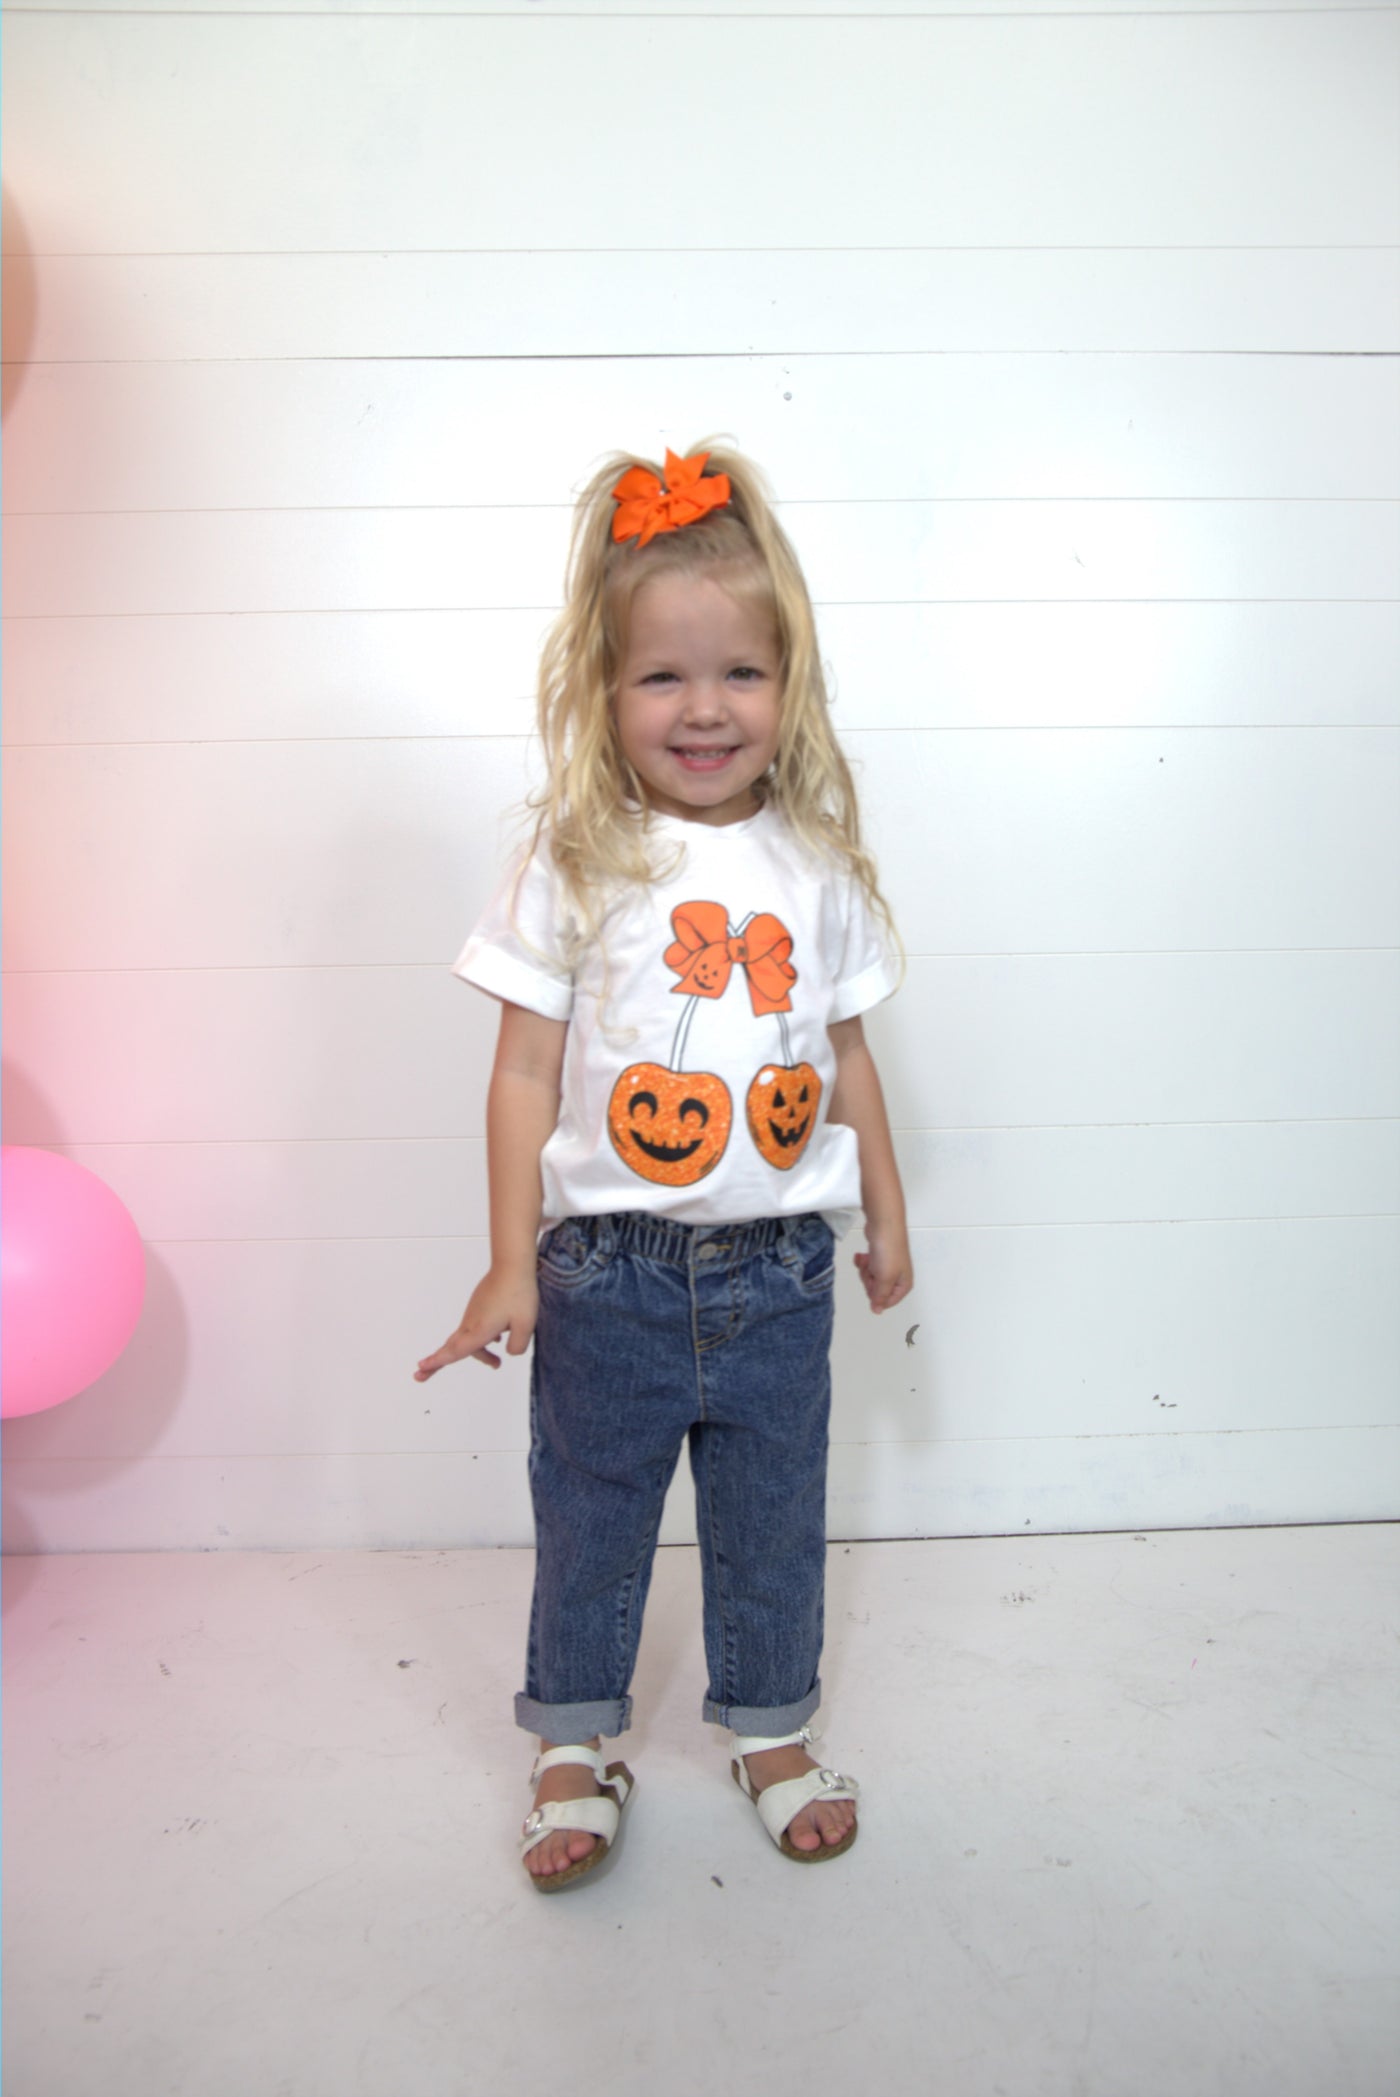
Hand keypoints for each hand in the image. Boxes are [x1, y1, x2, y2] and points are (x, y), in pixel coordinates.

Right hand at [414, 1265, 537, 1378]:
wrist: (512, 1266)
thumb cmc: (518, 1293)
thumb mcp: (526, 1326)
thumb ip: (517, 1346)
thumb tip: (509, 1352)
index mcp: (480, 1330)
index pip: (455, 1351)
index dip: (437, 1362)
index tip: (420, 1368)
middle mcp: (472, 1323)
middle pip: (452, 1347)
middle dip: (437, 1362)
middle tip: (419, 1375)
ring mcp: (473, 1313)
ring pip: (468, 1339)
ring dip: (480, 1353)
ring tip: (495, 1363)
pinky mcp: (479, 1306)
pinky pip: (475, 1328)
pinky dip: (481, 1339)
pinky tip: (496, 1339)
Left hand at [853, 1220, 912, 1313]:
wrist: (883, 1225)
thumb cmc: (888, 1251)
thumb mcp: (885, 1279)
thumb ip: (880, 1296)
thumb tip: (877, 1311)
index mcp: (904, 1285)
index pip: (886, 1302)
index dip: (876, 1295)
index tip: (873, 1284)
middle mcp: (897, 1277)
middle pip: (876, 1290)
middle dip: (869, 1280)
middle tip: (871, 1269)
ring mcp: (888, 1266)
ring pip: (870, 1278)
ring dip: (865, 1269)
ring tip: (868, 1259)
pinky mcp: (879, 1257)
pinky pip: (867, 1266)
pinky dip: (863, 1261)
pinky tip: (862, 1255)